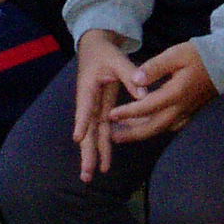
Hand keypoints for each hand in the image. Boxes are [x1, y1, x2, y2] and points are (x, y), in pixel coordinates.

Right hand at [73, 29, 145, 180]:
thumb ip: (130, 74)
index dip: (82, 122)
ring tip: (90, 177)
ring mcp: (93, 108)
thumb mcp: (117, 58)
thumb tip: (144, 94)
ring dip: (92, 155)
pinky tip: (104, 165)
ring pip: (92, 135)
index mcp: (88, 87)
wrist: (95, 46)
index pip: (85, 106)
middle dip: (86, 152)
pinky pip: (101, 132)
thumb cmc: (104, 52)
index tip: (78, 138)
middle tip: (86, 174)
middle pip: (86, 130)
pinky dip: (103, 147)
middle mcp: (87, 101)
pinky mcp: (100, 111)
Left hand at [107, 41, 214, 142]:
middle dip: (131, 133)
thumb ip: (154, 67)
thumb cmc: (200, 55)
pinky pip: (172, 126)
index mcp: (176, 94)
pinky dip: (156, 128)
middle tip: (112, 136)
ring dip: (142, 132)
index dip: (127, 113)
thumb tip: (135, 80)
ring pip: (162, 128)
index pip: (146, 107)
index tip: (110, 115)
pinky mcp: (192, 113)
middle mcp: (181, 108)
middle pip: (153, 127)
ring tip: (123, 132)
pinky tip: (147, 126)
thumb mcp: (176, 54)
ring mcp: (188, 113)